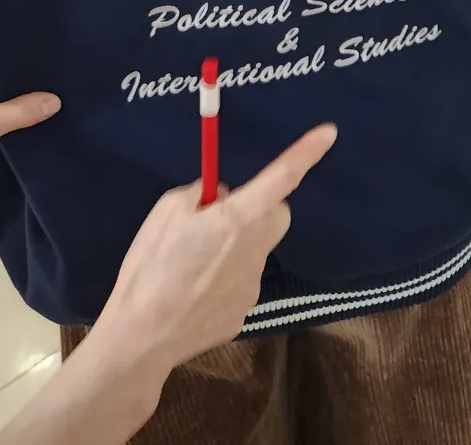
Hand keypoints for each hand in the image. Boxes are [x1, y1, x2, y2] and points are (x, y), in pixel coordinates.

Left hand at [0, 47, 60, 195]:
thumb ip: (20, 112)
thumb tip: (56, 100)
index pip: (13, 49)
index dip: (39, 58)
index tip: (67, 66)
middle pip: (10, 65)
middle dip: (34, 77)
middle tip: (68, 85)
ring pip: (3, 82)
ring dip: (22, 92)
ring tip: (55, 98)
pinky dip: (9, 103)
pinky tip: (29, 113)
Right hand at [97, 125, 336, 372]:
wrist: (142, 336)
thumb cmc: (151, 266)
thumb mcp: (167, 211)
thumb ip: (201, 195)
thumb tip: (220, 200)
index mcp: (237, 219)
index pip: (282, 177)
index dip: (306, 153)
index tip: (329, 133)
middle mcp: (255, 250)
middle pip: (277, 215)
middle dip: (260, 207)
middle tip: (223, 214)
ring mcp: (252, 285)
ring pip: (257, 249)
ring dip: (237, 243)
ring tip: (194, 260)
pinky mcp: (243, 312)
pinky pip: (242, 280)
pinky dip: (225, 276)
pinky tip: (194, 289)